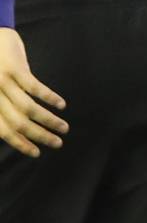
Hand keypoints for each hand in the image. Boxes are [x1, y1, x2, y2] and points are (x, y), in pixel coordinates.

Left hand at [0, 28, 66, 156]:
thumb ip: (1, 105)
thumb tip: (17, 129)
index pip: (3, 130)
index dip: (20, 143)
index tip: (36, 153)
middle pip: (17, 123)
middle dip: (39, 136)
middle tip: (58, 143)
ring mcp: (3, 82)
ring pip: (28, 109)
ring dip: (48, 121)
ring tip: (64, 127)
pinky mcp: (15, 69)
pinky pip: (34, 88)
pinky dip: (49, 98)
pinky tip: (61, 105)